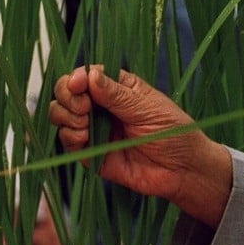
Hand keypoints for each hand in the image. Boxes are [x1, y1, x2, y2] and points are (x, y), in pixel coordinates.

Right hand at [48, 66, 230, 227]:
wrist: (182, 169)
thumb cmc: (174, 132)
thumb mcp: (147, 107)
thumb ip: (116, 94)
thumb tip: (89, 75)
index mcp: (120, 88)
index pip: (88, 75)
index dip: (77, 77)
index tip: (79, 84)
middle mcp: (104, 107)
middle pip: (67, 93)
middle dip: (68, 96)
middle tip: (83, 107)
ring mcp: (95, 129)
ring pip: (61, 115)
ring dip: (66, 116)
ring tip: (85, 123)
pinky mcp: (91, 153)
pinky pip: (67, 142)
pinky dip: (69, 137)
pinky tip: (84, 137)